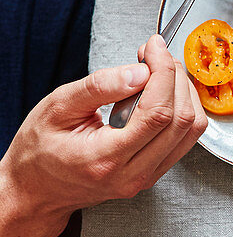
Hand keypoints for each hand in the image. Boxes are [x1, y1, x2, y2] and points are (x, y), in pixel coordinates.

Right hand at [0, 35, 206, 222]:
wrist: (37, 189)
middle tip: (155, 56)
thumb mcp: (57, 108)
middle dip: (174, 77)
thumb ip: (99, 87)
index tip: (155, 47)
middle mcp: (132, 174)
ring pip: (191, 129)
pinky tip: (163, 93)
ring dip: (183, 92)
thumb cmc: (39, 150)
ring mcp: (146, 177)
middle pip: (180, 119)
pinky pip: (185, 138)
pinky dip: (182, 108)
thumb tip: (141, 71)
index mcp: (104, 159)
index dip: (162, 72)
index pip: (157, 113)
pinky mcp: (154, 172)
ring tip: (158, 72)